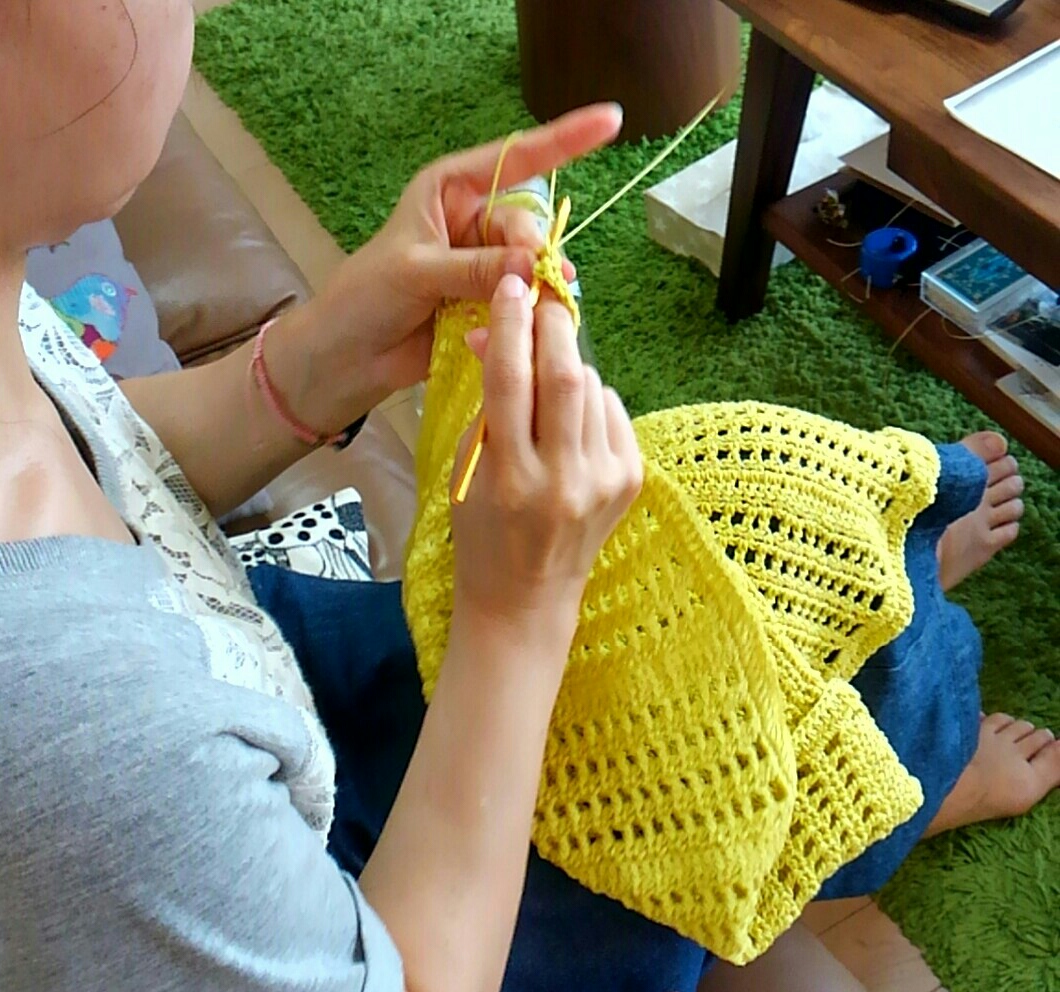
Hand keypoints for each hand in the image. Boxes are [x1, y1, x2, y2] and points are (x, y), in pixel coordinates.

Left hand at [305, 104, 622, 397]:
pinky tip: (521, 329)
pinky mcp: (488, 302)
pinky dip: (527, 313)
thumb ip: (475, 267)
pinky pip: (525, 299)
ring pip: (531, 265)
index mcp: (450, 189)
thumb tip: (532, 266)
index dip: (565, 140)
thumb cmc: (365, 298)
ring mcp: (482, 262)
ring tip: (528, 311)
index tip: (611, 121)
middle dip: (534, 253)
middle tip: (531, 284)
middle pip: (528, 225)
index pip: (515, 157)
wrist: (347, 357)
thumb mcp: (417, 271)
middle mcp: (471, 220)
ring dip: (534, 288)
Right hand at [450, 274, 642, 642]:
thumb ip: (488, 401)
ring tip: (546, 388)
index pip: (511, 380)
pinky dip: (592, 402)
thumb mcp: (467, 467)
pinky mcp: (630, 483)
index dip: (511, 324)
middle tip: (541, 306)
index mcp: (509, 477)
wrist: (525, 599)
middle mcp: (561, 480)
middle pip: (567, 375)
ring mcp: (603, 483)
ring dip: (569, 370)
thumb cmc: (482, 531)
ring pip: (593, 388)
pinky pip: (613, 412)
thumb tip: (498, 331)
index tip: (512, 286)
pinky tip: (571, 424)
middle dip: (554, 328)